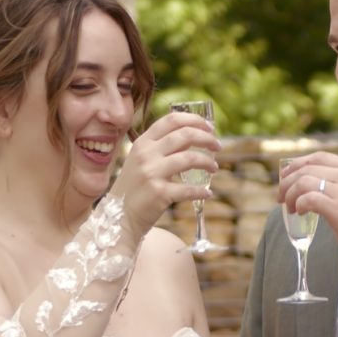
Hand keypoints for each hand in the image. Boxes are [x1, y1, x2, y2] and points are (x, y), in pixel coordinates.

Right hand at [109, 112, 219, 235]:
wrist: (119, 216)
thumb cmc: (135, 188)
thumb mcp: (140, 160)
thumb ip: (160, 148)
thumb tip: (192, 136)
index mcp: (143, 142)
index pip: (172, 120)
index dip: (195, 120)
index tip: (210, 128)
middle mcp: (146, 154)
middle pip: (185, 135)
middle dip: (207, 139)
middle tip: (218, 146)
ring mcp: (152, 173)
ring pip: (190, 158)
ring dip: (208, 162)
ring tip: (214, 168)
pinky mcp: (159, 193)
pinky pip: (189, 189)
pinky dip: (202, 191)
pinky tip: (207, 193)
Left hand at [279, 152, 337, 261]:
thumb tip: (311, 186)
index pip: (319, 157)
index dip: (297, 164)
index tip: (286, 176)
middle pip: (307, 168)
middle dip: (287, 182)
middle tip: (281, 197)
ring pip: (304, 181)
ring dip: (290, 195)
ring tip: (290, 208)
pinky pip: (308, 198)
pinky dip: (298, 204)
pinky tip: (299, 213)